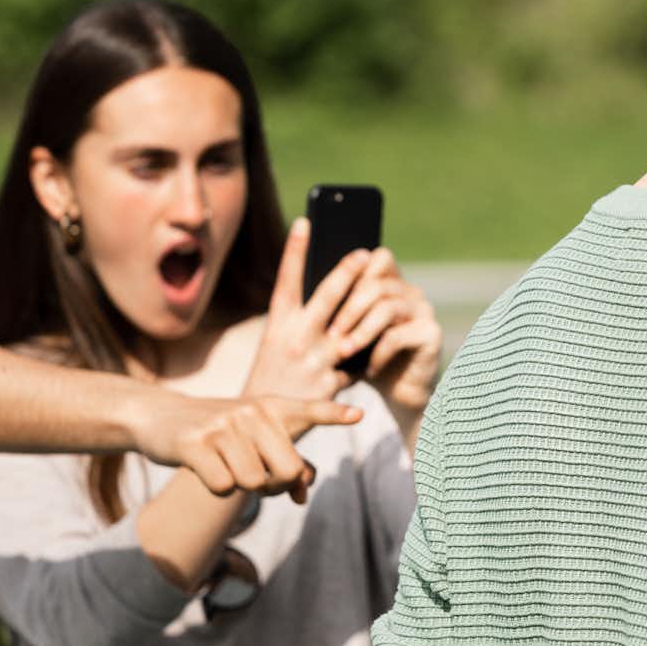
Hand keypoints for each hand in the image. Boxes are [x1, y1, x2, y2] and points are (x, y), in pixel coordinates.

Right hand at [137, 391, 359, 502]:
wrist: (162, 417)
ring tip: (225, 464)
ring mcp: (222, 425)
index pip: (308, 411)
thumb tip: (303, 496)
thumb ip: (287, 463)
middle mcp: (251, 411)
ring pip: (253, 483)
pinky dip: (216, 487)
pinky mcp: (194, 442)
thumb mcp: (255, 439)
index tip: (358, 415)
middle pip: (287, 471)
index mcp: (271, 407)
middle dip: (276, 486)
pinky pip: (223, 487)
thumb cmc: (219, 434)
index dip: (333, 414)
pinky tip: (205, 468)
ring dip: (241, 486)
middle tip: (258, 476)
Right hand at [246, 219, 372, 402]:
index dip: (296, 250)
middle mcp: (294, 339)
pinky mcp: (330, 385)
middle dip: (348, 271)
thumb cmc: (275, 373)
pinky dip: (371, 354)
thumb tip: (338, 289)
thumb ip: (303, 319)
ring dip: (369, 310)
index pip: (286, 280)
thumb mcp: (279, 341)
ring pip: (351, 327)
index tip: (306, 221)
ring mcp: (314, 362)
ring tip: (386, 290)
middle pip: (327, 296)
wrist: (261, 424)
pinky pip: (359, 363)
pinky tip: (385, 342)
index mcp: (277, 324)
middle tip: (366, 252)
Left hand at [334, 248, 443, 420]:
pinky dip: (378, 353)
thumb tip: (310, 292)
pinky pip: (398, 336)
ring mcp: (424, 310)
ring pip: (387, 308)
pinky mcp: (431, 333)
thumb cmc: (366, 358)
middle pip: (378, 284)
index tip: (326, 297)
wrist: (397, 392)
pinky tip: (369, 370)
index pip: (379, 258)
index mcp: (393, 283)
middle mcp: (412, 292)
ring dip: (361, 332)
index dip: (354, 272)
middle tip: (330, 333)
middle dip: (349, 309)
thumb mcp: (350, 330)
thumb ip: (340, 306)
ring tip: (344, 352)